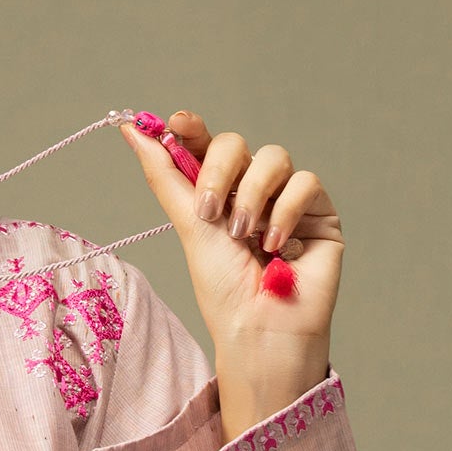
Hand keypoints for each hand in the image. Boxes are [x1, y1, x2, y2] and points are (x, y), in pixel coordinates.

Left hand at [118, 110, 342, 381]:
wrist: (259, 327)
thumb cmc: (224, 289)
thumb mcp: (188, 224)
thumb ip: (164, 174)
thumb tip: (132, 129)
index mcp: (217, 193)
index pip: (205, 145)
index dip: (192, 128)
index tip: (176, 123)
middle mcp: (251, 191)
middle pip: (236, 145)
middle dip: (219, 172)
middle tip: (211, 213)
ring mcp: (286, 200)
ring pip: (274, 157)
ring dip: (254, 196)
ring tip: (245, 236)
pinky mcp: (319, 213)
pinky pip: (306, 182)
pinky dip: (286, 213)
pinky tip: (277, 246)